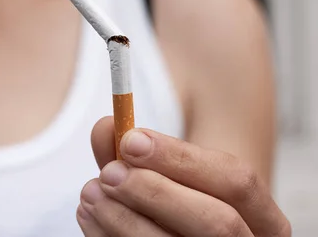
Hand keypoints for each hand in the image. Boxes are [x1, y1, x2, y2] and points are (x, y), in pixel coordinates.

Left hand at [77, 117, 290, 236]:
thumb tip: (108, 126)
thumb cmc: (179, 201)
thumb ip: (135, 150)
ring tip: (90, 192)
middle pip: (217, 222)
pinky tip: (90, 215)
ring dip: (123, 219)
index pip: (236, 180)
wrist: (182, 234)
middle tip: (108, 172)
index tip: (130, 139)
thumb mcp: (164, 172)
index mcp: (261, 216)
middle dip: (156, 193)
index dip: (180, 158)